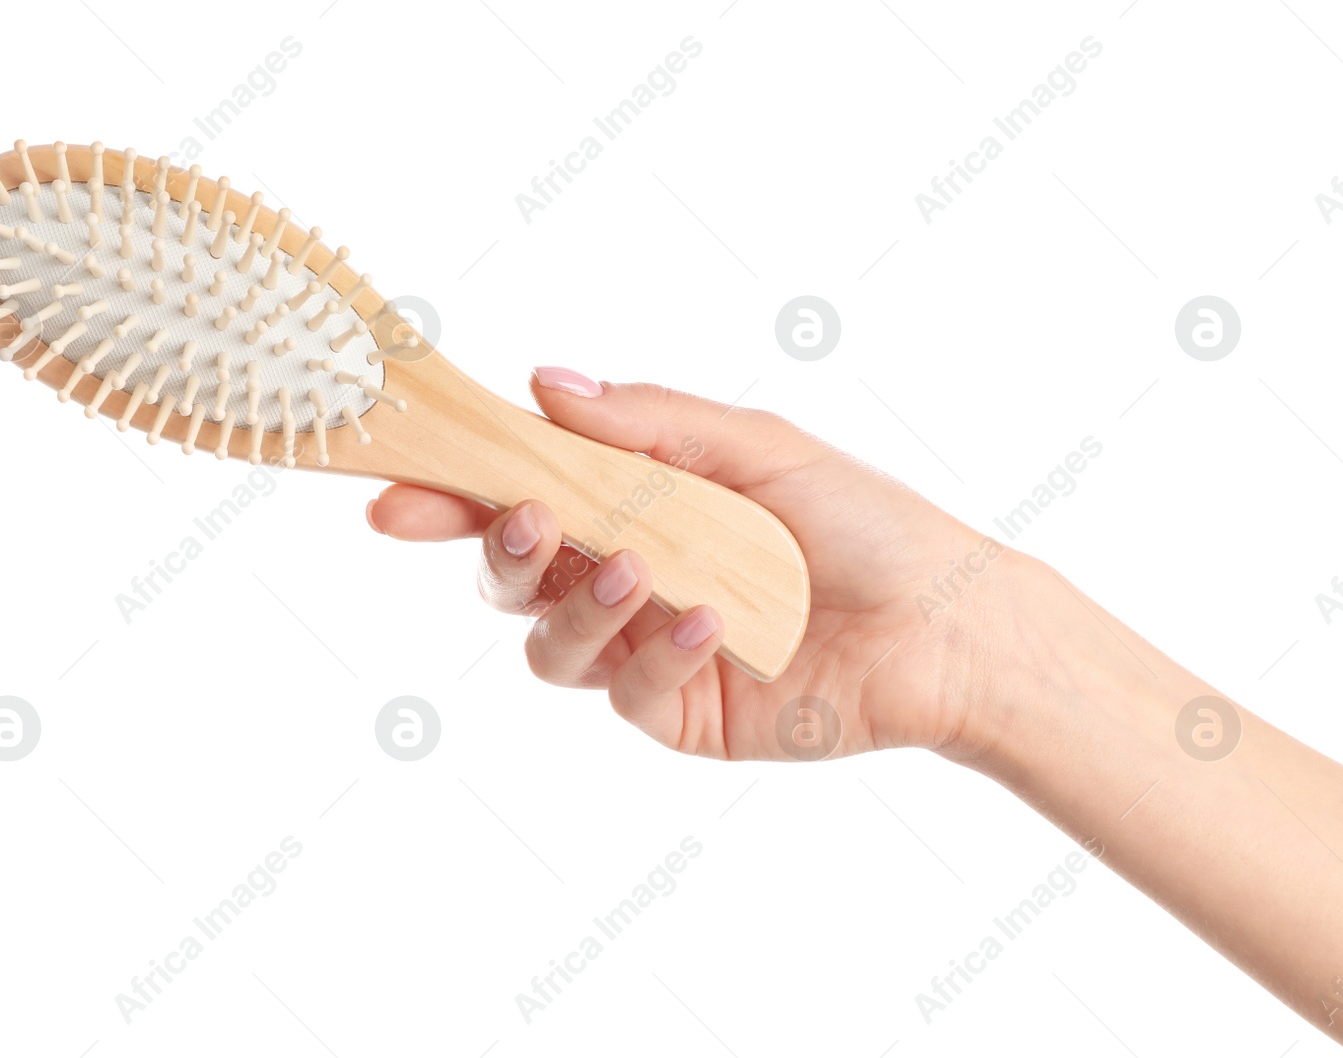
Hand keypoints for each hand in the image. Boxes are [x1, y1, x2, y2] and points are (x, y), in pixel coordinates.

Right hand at [365, 367, 1018, 761]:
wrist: (947, 624)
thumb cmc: (862, 522)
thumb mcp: (758, 449)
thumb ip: (650, 423)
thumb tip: (546, 382)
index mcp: (633, 504)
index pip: (520, 493)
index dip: (452, 492)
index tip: (395, 488)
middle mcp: (624, 576)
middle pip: (510, 573)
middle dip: (497, 546)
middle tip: (524, 518)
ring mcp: (644, 648)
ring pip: (547, 643)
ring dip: (576, 604)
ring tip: (638, 568)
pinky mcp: (677, 711)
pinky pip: (625, 691)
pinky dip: (656, 651)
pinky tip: (713, 620)